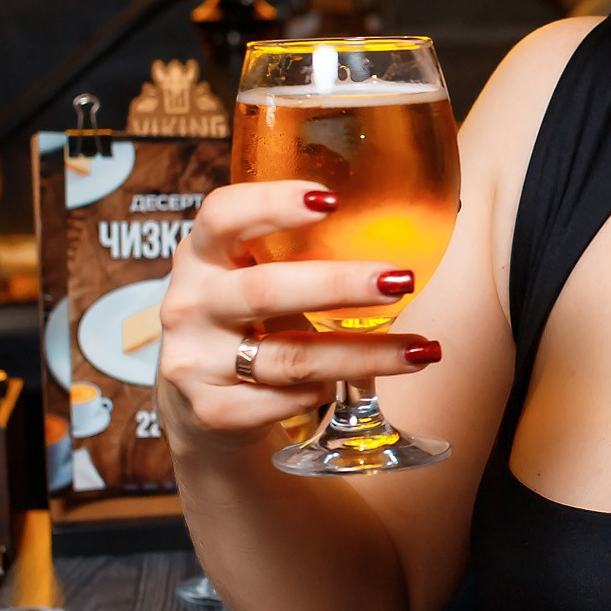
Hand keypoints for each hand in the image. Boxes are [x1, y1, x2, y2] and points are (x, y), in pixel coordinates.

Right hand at [157, 181, 440, 449]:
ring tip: (420, 351)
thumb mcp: (251, 274)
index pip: (221, 216)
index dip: (271, 203)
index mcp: (200, 255)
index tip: (332, 199)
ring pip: (291, 358)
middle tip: (401, 280)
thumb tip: (399, 231)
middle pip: (265, 291)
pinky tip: (347, 388)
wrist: (198, 399)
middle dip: (340, 285)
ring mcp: (195, 361)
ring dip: (364, 355)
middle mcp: (190, 305)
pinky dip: (323, 393)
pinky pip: (284, 401)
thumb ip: (293, 253)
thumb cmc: (246, 320)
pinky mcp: (211, 410)